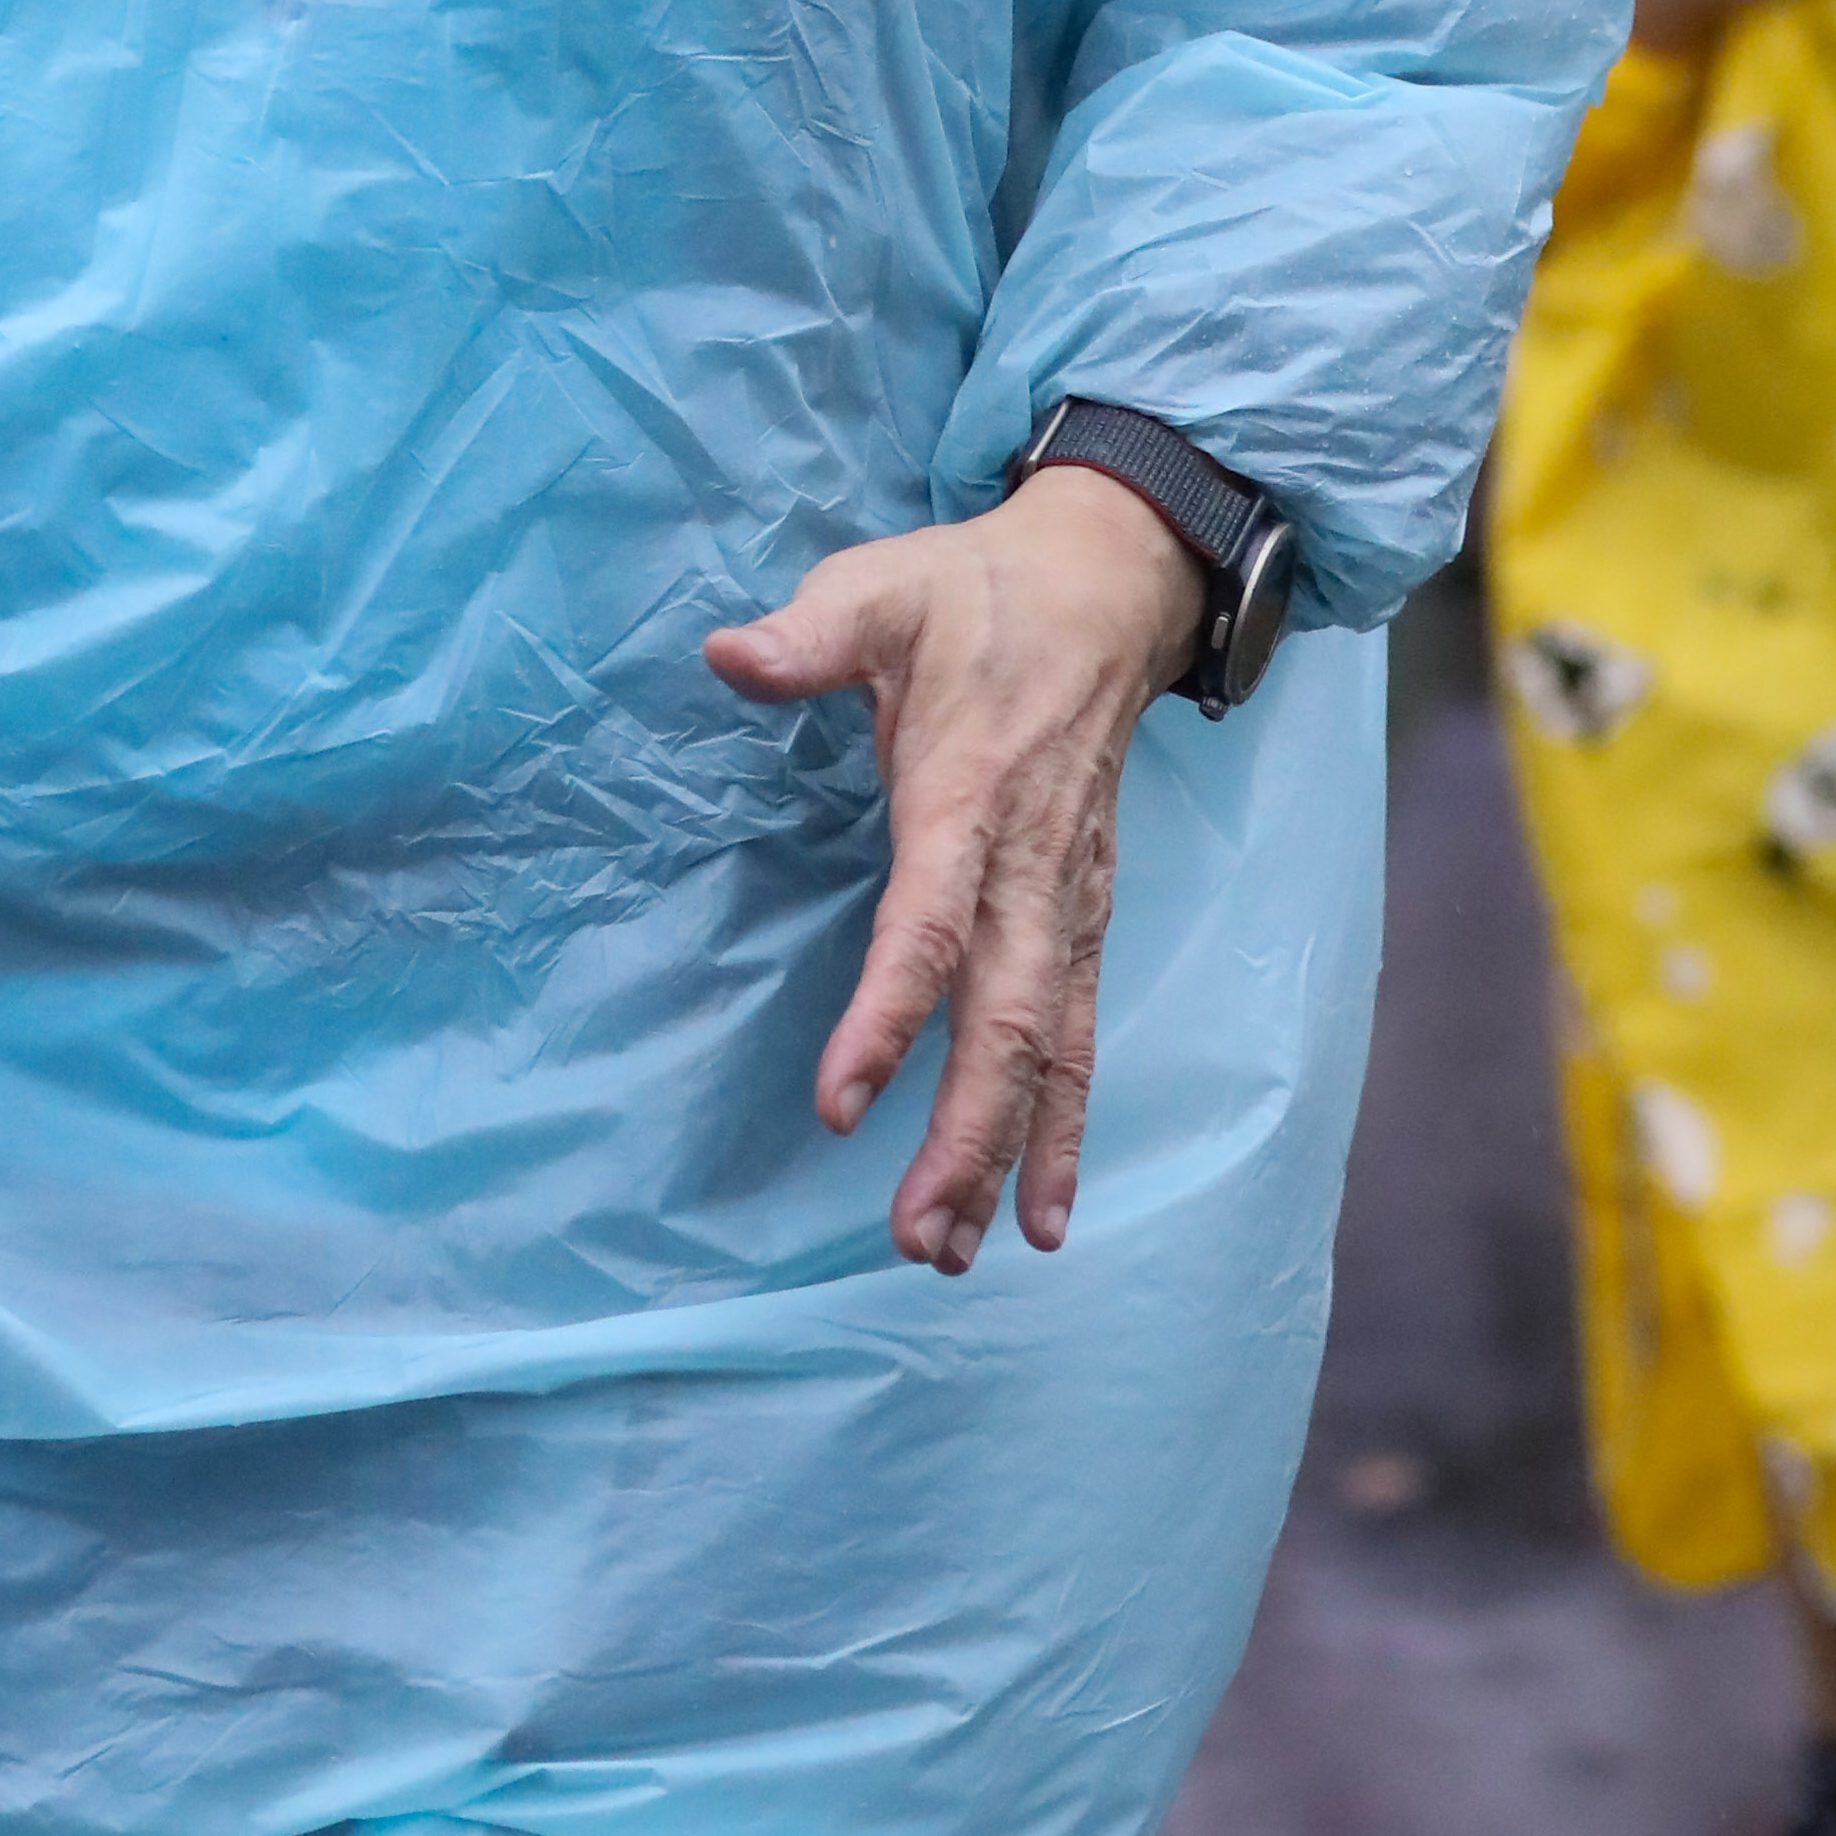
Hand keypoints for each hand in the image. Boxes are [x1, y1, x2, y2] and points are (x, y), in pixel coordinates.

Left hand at [701, 460, 1205, 1275]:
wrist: (1111, 583)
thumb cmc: (979, 592)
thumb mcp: (883, 588)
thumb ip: (807, 634)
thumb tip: (725, 655)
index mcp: (968, 792)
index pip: (928, 922)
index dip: (888, 1014)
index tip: (840, 1102)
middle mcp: (1028, 863)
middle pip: (1005, 1020)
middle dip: (964, 1135)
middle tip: (913, 1235)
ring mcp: (1068, 897)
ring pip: (1049, 1048)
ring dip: (1010, 1154)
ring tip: (962, 1252)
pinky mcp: (1085, 914)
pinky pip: (1082, 1036)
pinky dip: (1067, 1126)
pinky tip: (1048, 1212)